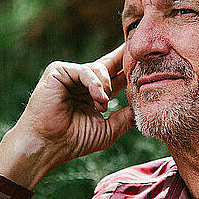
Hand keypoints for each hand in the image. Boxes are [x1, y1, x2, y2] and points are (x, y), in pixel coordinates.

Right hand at [0, 45, 133, 187]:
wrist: (49, 145)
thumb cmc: (74, 140)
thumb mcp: (108, 129)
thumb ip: (125, 118)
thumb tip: (144, 108)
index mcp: (94, 93)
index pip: (117, 76)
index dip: (130, 68)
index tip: (149, 61)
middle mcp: (83, 81)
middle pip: (110, 64)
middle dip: (125, 59)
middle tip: (141, 53)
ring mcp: (71, 75)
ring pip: (100, 68)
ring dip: (106, 88)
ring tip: (102, 105)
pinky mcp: (59, 71)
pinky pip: (84, 70)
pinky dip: (94, 84)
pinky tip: (98, 98)